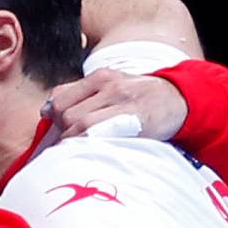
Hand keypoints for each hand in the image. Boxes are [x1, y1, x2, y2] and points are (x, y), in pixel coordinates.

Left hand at [45, 71, 188, 143]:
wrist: (180, 100)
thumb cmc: (142, 97)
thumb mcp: (113, 85)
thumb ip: (81, 93)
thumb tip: (47, 110)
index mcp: (100, 76)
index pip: (61, 96)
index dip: (54, 117)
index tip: (60, 130)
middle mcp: (108, 86)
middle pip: (66, 112)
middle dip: (63, 131)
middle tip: (71, 143)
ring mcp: (121, 103)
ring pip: (79, 123)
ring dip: (74, 141)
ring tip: (82, 149)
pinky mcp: (134, 121)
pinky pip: (99, 134)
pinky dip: (89, 144)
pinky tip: (94, 150)